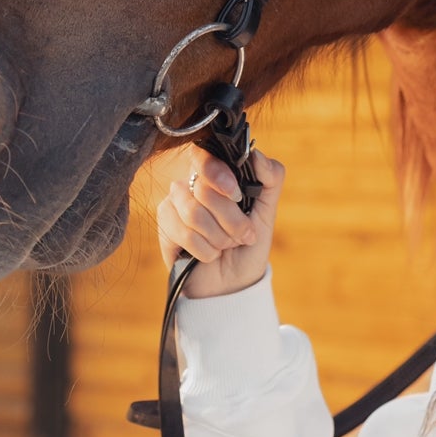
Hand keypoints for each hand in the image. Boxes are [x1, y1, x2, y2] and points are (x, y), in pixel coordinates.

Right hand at [156, 146, 285, 298]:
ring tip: (226, 246)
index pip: (204, 155)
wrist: (234, 282)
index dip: (217, 173)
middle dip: (231, 219)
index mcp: (215, 174)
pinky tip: (209, 255)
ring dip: (220, 237)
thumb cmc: (249, 243)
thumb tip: (255, 154)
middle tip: (242, 235)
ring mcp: (173, 204)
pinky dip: (206, 251)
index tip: (236, 194)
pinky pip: (184, 234)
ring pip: (194, 213)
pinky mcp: (164, 227)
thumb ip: (271, 177)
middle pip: (203, 189)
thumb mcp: (268, 210)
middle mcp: (190, 184)